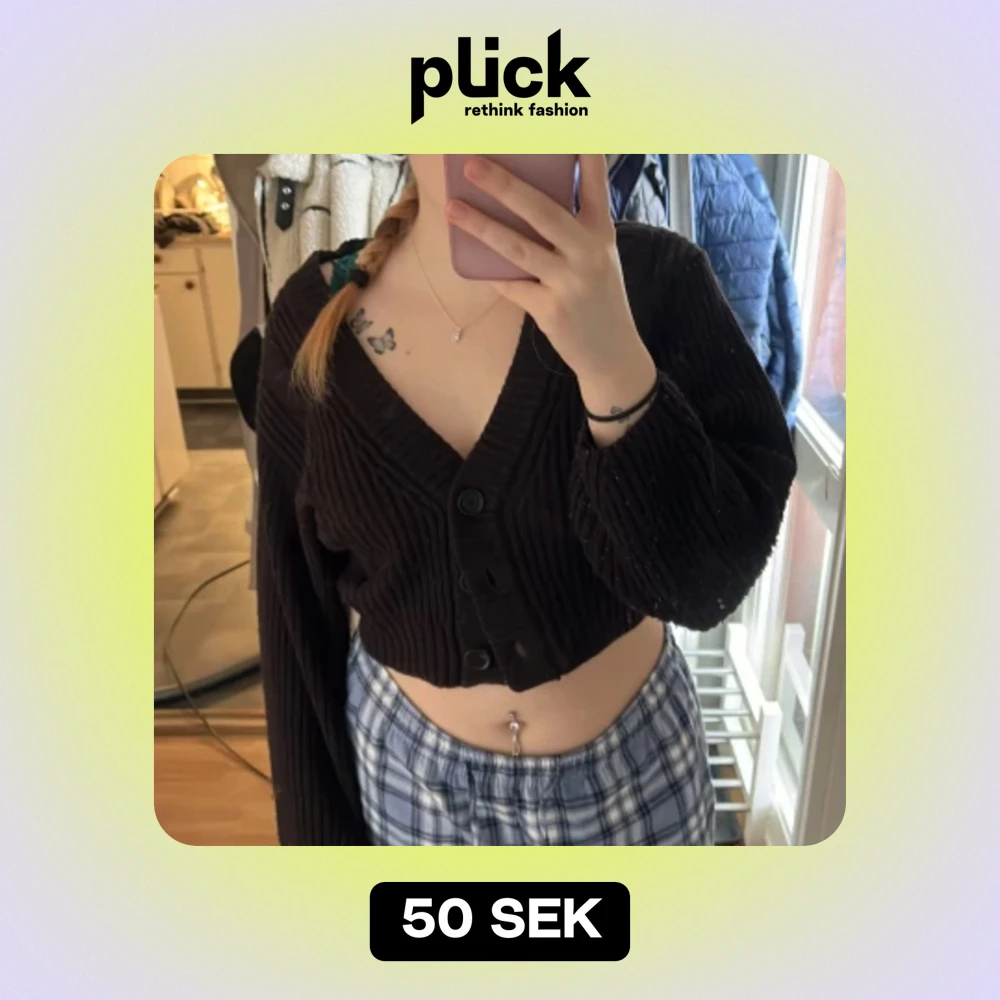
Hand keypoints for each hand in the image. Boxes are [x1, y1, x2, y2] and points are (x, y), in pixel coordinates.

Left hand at [444, 155, 656, 405]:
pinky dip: (490, 274)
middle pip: (542, 211)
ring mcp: (570, 282)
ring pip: (518, 248)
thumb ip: (569, 231)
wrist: (612, 354)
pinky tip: (470, 262)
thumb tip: (518, 204)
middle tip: (472, 165)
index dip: (581, 151)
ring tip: (452, 208)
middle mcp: (588, 252)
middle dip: (504, 185)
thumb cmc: (597, 299)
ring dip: (481, 227)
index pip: (593, 182)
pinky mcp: (552, 310)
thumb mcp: (596, 258)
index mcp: (600, 232)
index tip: (564, 123)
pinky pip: (511, 286)